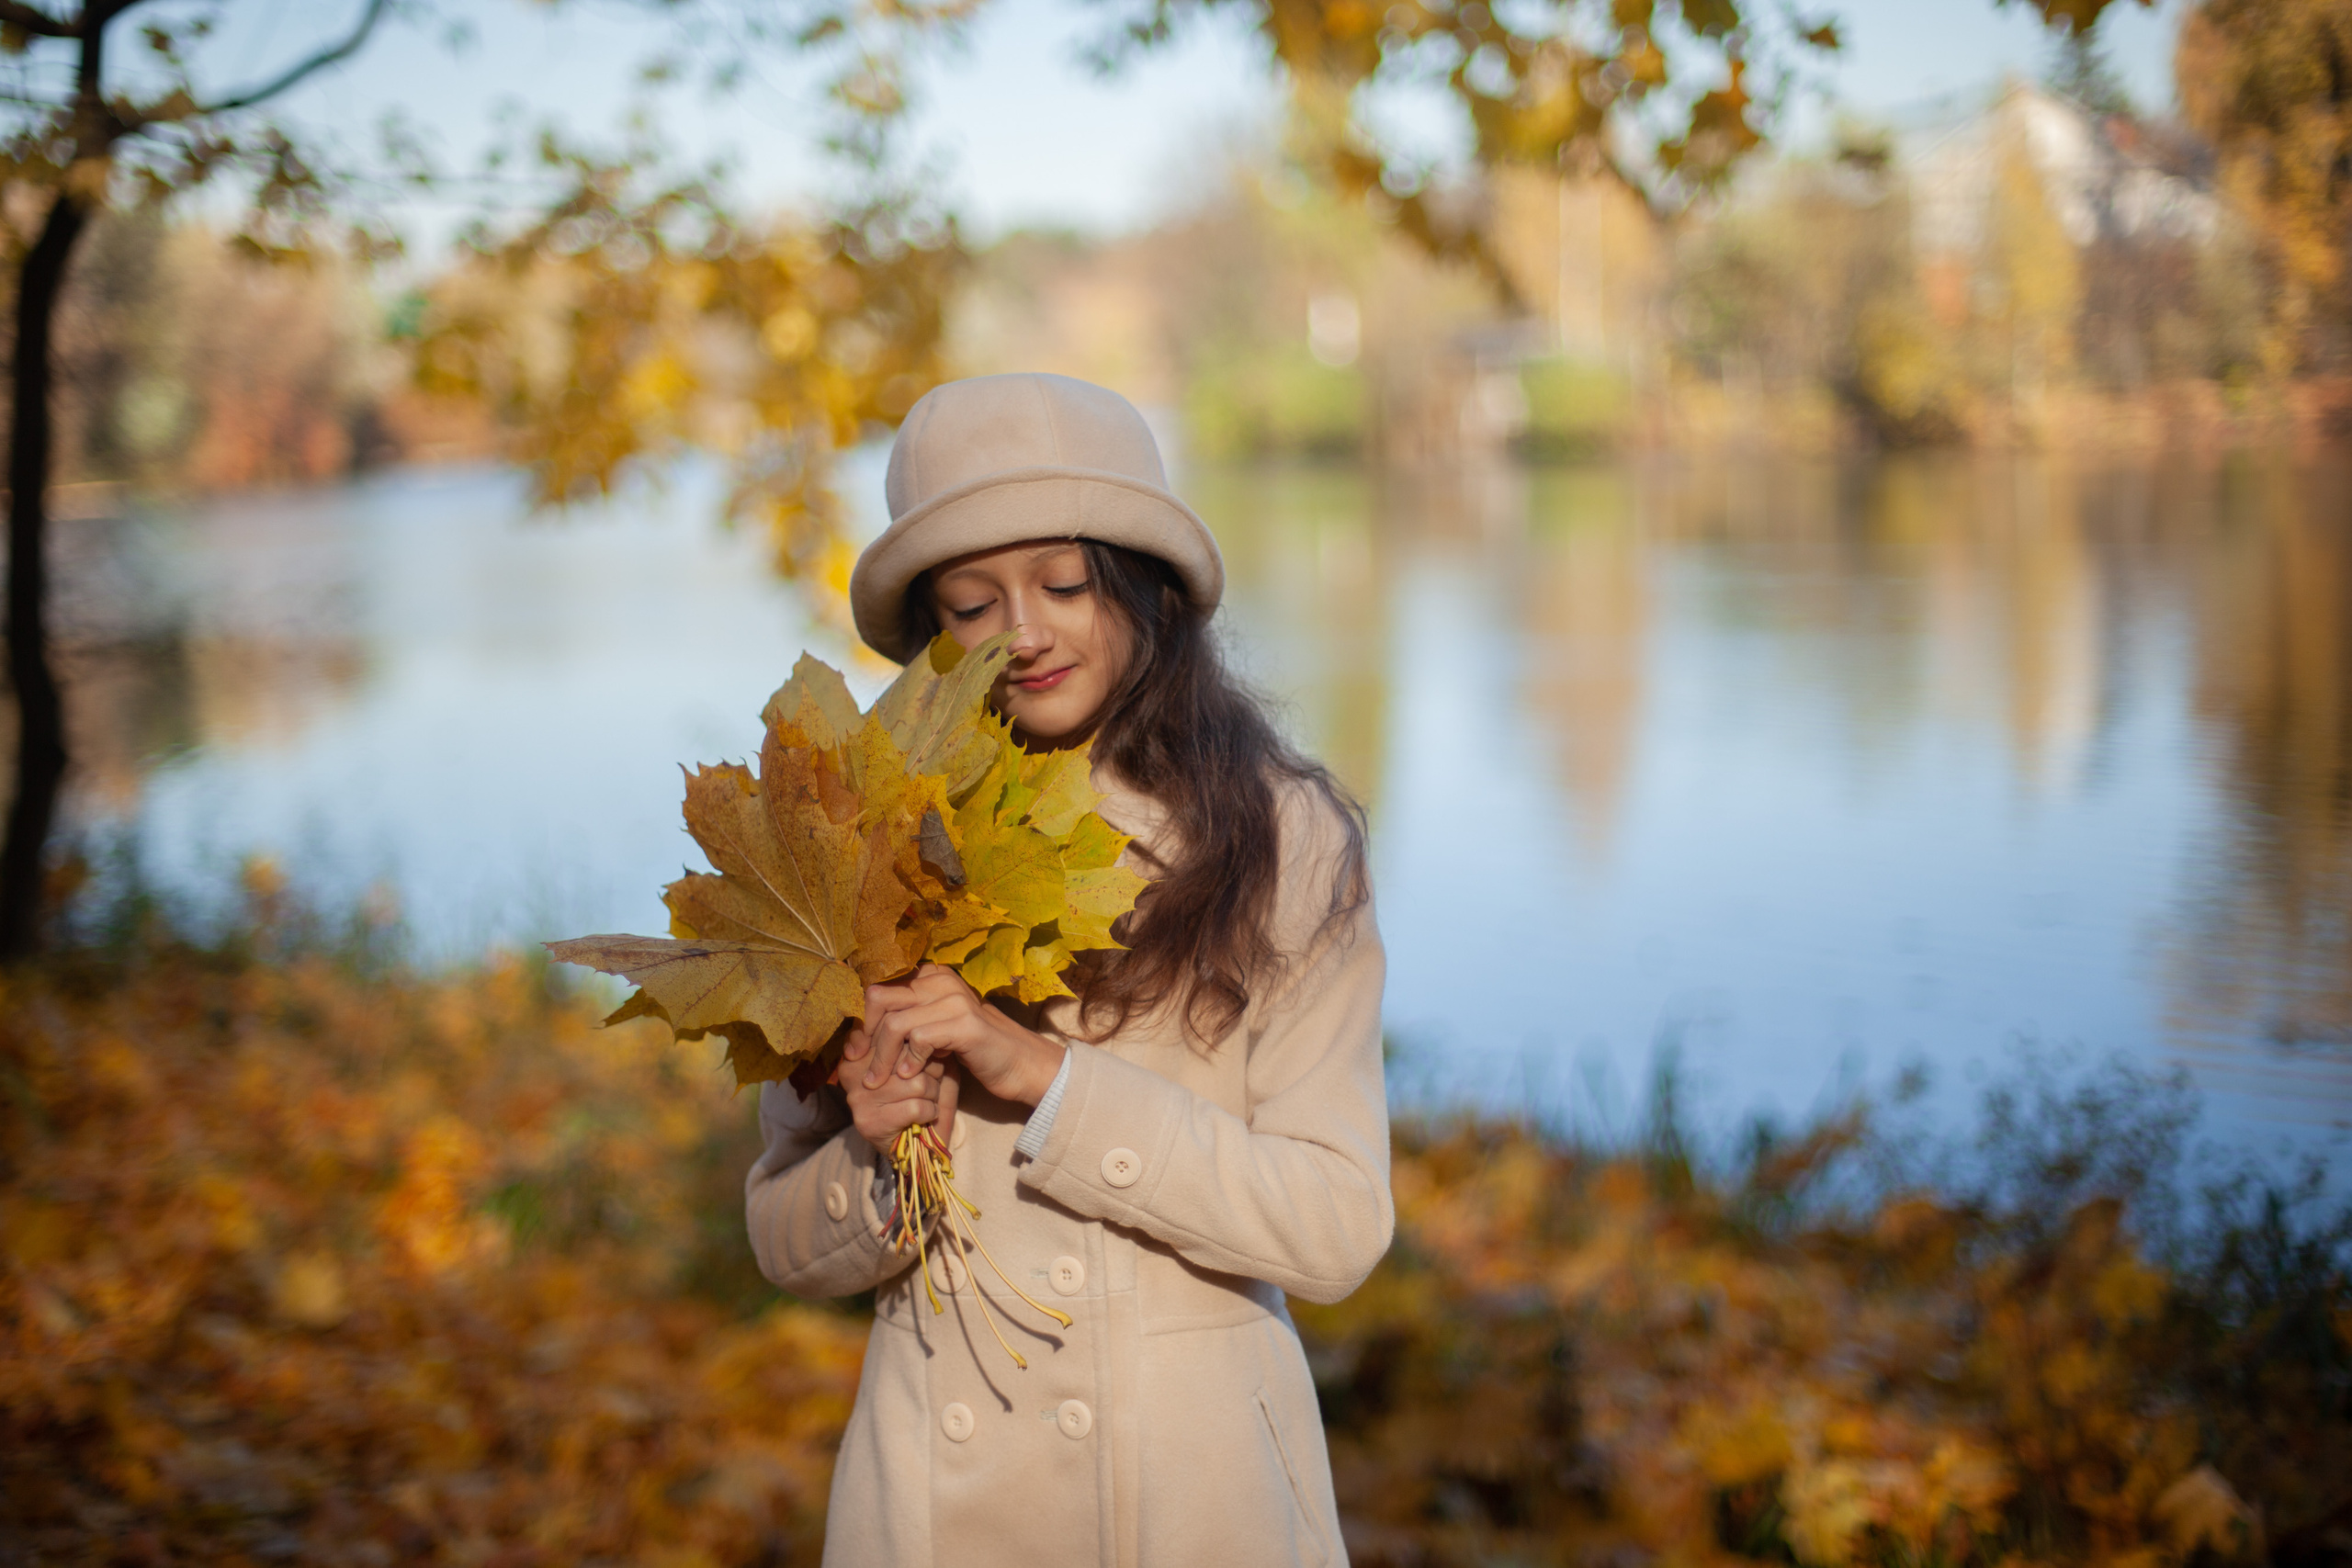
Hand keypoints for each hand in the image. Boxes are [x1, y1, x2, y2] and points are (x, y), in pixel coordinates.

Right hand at [836, 1021, 959, 1153]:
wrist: (914, 1145)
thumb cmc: (921, 1095)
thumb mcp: (921, 1061)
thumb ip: (915, 1039)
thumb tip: (919, 1028)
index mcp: (859, 1051)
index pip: (896, 1032)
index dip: (920, 1049)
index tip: (923, 1064)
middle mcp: (851, 1071)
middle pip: (908, 1056)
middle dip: (930, 1071)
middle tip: (928, 1087)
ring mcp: (857, 1097)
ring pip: (916, 1083)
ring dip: (933, 1094)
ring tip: (927, 1102)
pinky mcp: (868, 1122)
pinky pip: (916, 1106)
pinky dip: (931, 1112)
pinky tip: (925, 1117)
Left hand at [856, 964, 1064, 1107]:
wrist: (1019, 1064)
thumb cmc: (972, 1049)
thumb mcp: (935, 1029)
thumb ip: (906, 1021)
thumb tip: (858, 1033)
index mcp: (932, 976)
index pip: (879, 987)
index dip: (861, 1020)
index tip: (854, 1051)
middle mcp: (941, 980)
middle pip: (879, 998)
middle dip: (865, 1036)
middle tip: (860, 1065)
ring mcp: (954, 1000)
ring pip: (895, 1023)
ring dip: (882, 1057)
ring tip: (879, 1081)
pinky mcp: (965, 1024)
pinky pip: (919, 1039)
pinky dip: (909, 1061)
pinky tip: (912, 1076)